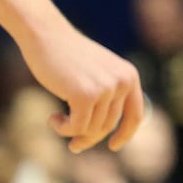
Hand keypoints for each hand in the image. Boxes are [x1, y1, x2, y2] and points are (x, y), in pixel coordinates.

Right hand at [19, 26, 144, 151]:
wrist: (46, 36)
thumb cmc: (67, 57)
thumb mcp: (96, 74)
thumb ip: (106, 96)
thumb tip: (104, 133)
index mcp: (129, 76)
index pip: (136, 115)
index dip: (126, 134)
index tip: (114, 146)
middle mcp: (122, 82)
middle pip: (109, 126)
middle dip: (89, 138)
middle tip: (73, 146)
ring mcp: (106, 88)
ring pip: (91, 128)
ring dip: (72, 131)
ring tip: (57, 119)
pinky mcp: (85, 95)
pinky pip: (77, 127)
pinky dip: (63, 128)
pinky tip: (52, 118)